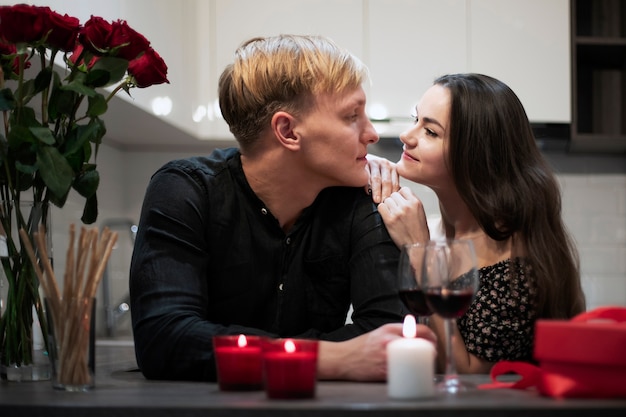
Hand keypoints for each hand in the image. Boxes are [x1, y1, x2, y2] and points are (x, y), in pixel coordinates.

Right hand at [317, 322, 435, 380]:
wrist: (343, 359)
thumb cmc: (361, 347)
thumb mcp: (379, 332)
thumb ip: (396, 331)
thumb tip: (415, 333)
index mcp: (389, 329)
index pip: (420, 329)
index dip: (431, 336)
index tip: (433, 342)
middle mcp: (389, 341)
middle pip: (421, 344)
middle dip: (431, 351)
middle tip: (431, 355)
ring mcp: (388, 357)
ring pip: (415, 359)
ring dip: (423, 363)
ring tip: (423, 365)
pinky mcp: (385, 372)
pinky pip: (404, 372)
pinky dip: (410, 373)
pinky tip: (411, 373)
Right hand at [365, 154, 399, 202]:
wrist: (361, 162)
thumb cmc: (376, 173)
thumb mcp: (386, 177)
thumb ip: (391, 186)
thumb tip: (394, 200)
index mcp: (393, 168)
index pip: (395, 183)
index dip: (392, 194)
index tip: (391, 203)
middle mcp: (385, 164)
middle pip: (386, 181)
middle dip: (385, 193)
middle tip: (384, 203)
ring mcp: (375, 163)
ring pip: (376, 178)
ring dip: (376, 191)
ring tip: (376, 200)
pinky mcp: (365, 164)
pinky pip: (366, 175)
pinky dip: (367, 185)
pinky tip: (367, 191)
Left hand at [377, 186, 429, 246]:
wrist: (416, 245)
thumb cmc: (419, 230)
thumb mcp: (420, 211)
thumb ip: (411, 201)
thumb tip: (399, 193)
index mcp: (416, 202)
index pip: (403, 189)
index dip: (401, 195)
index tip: (400, 201)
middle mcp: (407, 206)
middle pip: (393, 194)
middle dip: (394, 201)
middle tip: (396, 209)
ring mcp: (397, 212)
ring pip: (386, 200)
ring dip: (388, 206)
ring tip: (392, 214)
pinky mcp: (389, 220)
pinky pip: (380, 207)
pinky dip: (382, 210)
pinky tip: (387, 216)